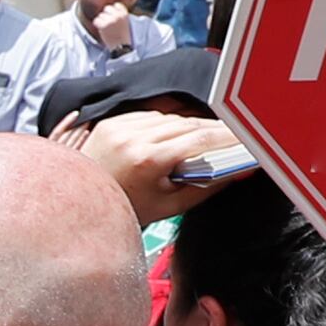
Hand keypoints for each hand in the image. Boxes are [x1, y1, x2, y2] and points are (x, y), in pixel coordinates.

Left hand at [75, 107, 239, 225]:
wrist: (78, 206)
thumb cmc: (125, 210)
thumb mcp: (169, 205)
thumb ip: (206, 186)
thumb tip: (237, 170)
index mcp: (147, 159)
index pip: (200, 140)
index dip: (228, 137)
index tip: (247, 138)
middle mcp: (132, 137)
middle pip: (188, 124)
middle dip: (215, 129)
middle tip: (236, 134)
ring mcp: (119, 127)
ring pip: (171, 117)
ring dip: (192, 125)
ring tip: (209, 137)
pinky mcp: (111, 122)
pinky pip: (151, 116)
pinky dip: (167, 123)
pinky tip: (176, 135)